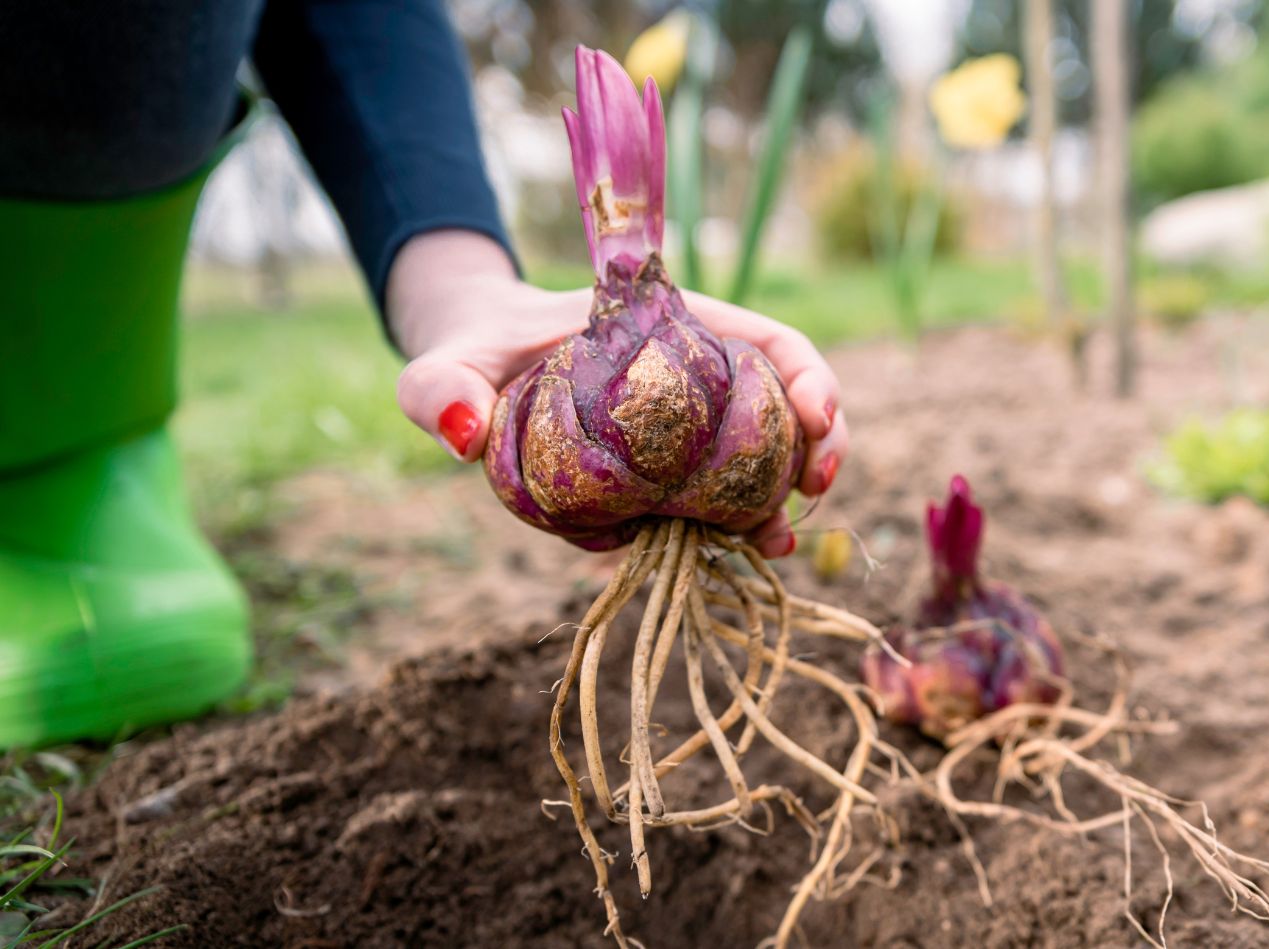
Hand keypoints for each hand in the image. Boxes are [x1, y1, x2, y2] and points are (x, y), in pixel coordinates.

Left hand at [390, 230, 847, 557]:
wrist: (475, 377)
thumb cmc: (472, 352)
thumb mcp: (447, 359)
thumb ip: (441, 384)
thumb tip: (463, 434)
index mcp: (673, 329)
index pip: (767, 342)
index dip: (807, 376)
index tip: (815, 413)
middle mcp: (693, 379)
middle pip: (784, 403)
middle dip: (819, 444)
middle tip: (816, 489)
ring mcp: (682, 434)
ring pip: (760, 460)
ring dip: (782, 499)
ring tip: (776, 543)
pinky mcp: (662, 480)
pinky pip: (712, 502)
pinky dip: (735, 527)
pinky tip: (735, 553)